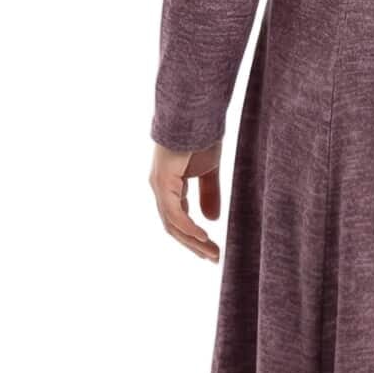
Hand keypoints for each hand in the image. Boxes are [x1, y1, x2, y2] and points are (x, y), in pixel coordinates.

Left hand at [152, 140, 223, 261]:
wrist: (195, 114)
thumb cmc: (200, 137)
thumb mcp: (209, 171)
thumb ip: (210, 194)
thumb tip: (212, 220)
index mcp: (170, 187)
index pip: (180, 220)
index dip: (195, 237)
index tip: (212, 250)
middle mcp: (161, 189)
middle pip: (174, 227)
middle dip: (195, 245)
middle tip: (214, 259)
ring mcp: (159, 186)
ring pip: (173, 224)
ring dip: (193, 241)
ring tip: (212, 253)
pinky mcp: (162, 180)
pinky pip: (173, 211)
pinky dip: (187, 226)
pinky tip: (202, 235)